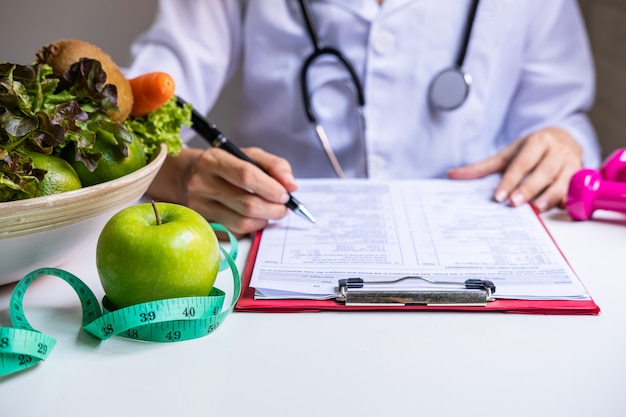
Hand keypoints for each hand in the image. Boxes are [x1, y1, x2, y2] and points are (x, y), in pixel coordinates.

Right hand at [147, 146, 296, 235]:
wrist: (185, 176)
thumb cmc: (223, 164)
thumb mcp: (248, 155)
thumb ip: (274, 166)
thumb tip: (292, 186)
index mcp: (214, 161)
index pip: (246, 176)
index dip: (271, 188)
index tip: (285, 194)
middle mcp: (202, 184)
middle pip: (247, 204)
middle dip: (273, 209)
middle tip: (283, 207)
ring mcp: (199, 207)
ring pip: (242, 223)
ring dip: (264, 221)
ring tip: (271, 213)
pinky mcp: (202, 224)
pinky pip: (234, 233)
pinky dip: (251, 228)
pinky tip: (254, 219)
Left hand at [447, 127, 582, 211]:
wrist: (563, 137)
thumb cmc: (531, 149)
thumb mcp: (507, 154)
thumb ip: (482, 167)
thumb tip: (451, 175)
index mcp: (538, 142)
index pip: (522, 163)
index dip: (511, 180)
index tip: (499, 196)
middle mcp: (557, 151)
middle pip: (543, 172)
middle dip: (529, 189)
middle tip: (515, 203)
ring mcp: (571, 163)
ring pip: (562, 182)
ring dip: (549, 197)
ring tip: (535, 209)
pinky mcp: (581, 175)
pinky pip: (575, 189)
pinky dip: (567, 200)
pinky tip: (558, 209)